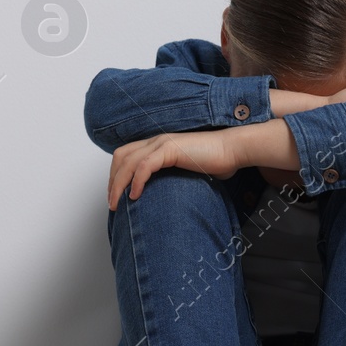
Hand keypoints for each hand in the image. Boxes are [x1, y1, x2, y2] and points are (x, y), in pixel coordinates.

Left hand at [108, 130, 242, 209]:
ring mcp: (162, 143)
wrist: (233, 150)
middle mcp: (156, 141)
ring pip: (129, 162)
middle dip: (112, 181)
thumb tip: (162, 196)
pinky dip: (136, 181)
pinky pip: (145, 165)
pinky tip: (135, 196)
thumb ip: (171, 177)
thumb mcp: (186, 171)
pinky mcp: (171, 150)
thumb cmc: (215, 162)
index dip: (115, 175)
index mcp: (158, 144)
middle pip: (121, 157)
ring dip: (118, 184)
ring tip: (117, 204)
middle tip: (112, 204)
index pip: (126, 155)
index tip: (115, 196)